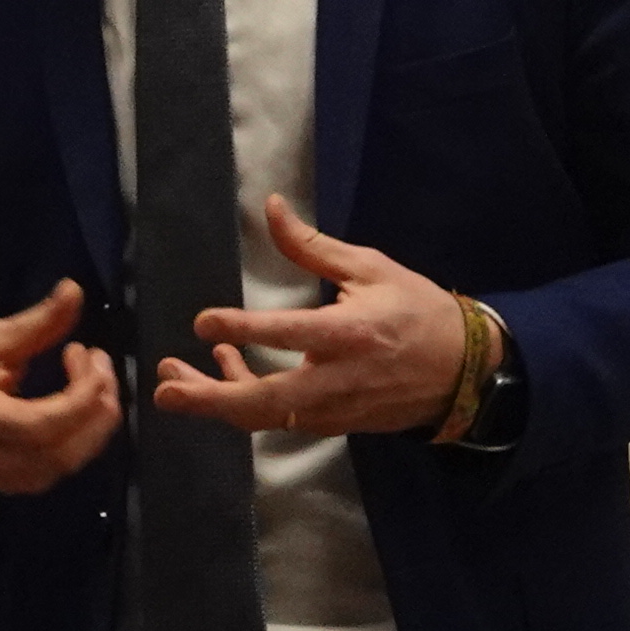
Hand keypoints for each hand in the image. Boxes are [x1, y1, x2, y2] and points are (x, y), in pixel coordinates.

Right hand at [0, 277, 123, 494]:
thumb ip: (35, 322)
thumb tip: (74, 290)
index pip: (39, 424)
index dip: (78, 395)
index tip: (86, 353)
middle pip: (62, 449)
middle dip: (97, 405)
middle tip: (100, 361)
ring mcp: (5, 478)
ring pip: (69, 462)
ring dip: (97, 421)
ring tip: (98, 378)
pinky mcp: (18, 484)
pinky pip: (64, 467)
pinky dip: (85, 436)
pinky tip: (84, 404)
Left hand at [148, 200, 468, 438]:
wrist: (464, 372)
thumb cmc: (417, 310)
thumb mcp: (371, 267)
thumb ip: (313, 246)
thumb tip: (270, 207)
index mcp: (350, 333)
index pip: (289, 334)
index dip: (243, 331)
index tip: (202, 323)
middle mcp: (339, 378)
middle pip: (265, 401)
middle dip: (210, 398)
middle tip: (165, 387)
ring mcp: (335, 408)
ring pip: (265, 416)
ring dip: (217, 400)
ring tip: (174, 383)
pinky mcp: (334, 423)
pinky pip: (280, 417)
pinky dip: (247, 398)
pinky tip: (225, 369)